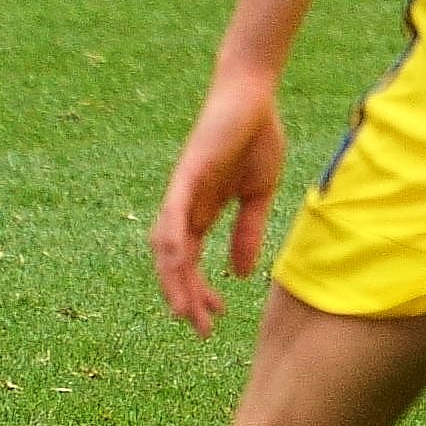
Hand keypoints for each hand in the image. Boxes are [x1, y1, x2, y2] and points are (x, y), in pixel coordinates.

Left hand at [150, 64, 285, 336]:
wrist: (252, 95)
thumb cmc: (255, 137)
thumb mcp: (258, 194)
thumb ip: (248, 232)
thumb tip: (242, 274)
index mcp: (202, 215)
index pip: (191, 265)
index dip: (198, 294)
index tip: (212, 321)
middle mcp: (183, 210)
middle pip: (174, 265)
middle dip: (185, 298)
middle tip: (200, 330)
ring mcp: (181, 193)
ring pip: (167, 247)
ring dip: (174, 280)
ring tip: (185, 310)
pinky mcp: (186, 174)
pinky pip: (172, 213)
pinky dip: (171, 240)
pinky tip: (178, 262)